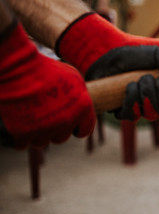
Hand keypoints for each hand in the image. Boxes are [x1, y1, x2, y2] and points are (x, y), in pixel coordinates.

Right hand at [0, 23, 94, 148]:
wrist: (19, 69)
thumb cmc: (47, 70)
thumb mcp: (73, 78)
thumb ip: (81, 96)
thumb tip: (83, 105)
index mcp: (83, 109)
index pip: (85, 130)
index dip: (77, 128)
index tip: (70, 126)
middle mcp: (67, 121)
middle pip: (62, 138)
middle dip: (55, 130)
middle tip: (45, 116)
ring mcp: (45, 129)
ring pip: (42, 142)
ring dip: (37, 134)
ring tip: (31, 118)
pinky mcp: (23, 133)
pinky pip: (23, 144)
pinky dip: (20, 137)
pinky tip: (19, 124)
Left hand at [56, 13, 158, 120]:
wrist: (108, 50)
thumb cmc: (137, 50)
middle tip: (150, 76)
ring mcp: (142, 106)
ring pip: (152, 114)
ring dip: (145, 95)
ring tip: (136, 80)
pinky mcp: (124, 110)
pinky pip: (132, 116)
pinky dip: (130, 101)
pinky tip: (127, 87)